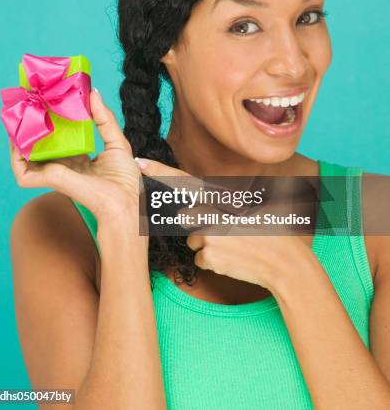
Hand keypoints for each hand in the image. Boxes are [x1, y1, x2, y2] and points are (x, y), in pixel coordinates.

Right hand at [9, 89, 141, 230]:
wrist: (125, 201)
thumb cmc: (125, 179)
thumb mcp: (117, 141)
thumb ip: (104, 118)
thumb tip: (94, 92)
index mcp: (79, 161)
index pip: (60, 141)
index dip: (52, 124)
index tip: (50, 106)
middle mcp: (64, 167)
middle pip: (42, 147)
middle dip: (33, 129)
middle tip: (31, 107)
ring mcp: (55, 174)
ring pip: (27, 158)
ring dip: (19, 139)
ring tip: (21, 118)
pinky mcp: (50, 180)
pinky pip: (22, 170)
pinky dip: (15, 157)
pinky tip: (18, 140)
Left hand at [137, 157, 313, 293]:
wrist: (288, 264)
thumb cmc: (274, 234)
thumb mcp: (252, 209)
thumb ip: (225, 204)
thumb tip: (202, 204)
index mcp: (224, 198)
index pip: (185, 181)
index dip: (160, 171)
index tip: (139, 163)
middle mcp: (212, 212)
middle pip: (186, 216)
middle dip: (198, 225)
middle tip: (226, 232)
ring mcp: (209, 234)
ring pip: (192, 240)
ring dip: (206, 245)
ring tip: (234, 246)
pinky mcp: (209, 256)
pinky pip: (200, 259)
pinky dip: (213, 261)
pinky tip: (234, 260)